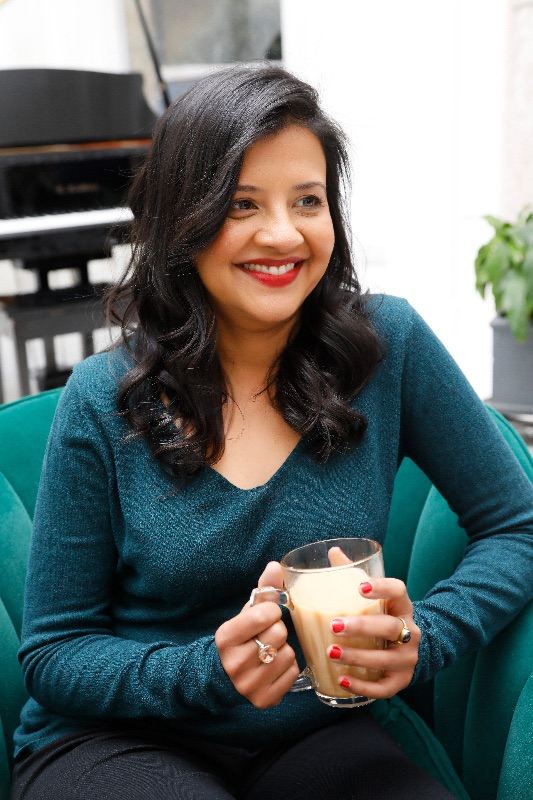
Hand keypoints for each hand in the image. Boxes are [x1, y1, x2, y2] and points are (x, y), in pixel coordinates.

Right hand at [215, 561, 299, 708]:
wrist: (222, 676)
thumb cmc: (240, 638)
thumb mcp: (245, 613)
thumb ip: (263, 590)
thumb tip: (276, 565)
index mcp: (226, 637)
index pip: (263, 615)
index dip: (271, 611)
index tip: (267, 615)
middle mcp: (234, 664)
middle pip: (279, 634)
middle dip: (278, 631)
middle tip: (268, 635)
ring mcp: (248, 685)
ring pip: (288, 655)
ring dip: (284, 650)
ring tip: (270, 651)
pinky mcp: (263, 701)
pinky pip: (292, 674)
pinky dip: (288, 668)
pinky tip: (274, 667)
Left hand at [326, 576, 420, 699]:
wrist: (412, 648)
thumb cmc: (384, 616)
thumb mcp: (376, 597)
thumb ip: (354, 575)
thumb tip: (333, 552)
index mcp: (402, 606)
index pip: (398, 591)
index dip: (381, 588)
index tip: (359, 587)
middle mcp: (410, 631)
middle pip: (388, 627)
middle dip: (361, 627)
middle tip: (334, 625)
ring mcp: (408, 658)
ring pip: (385, 659)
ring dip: (357, 657)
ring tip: (331, 652)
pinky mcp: (402, 680)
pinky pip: (384, 687)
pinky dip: (363, 687)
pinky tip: (342, 681)